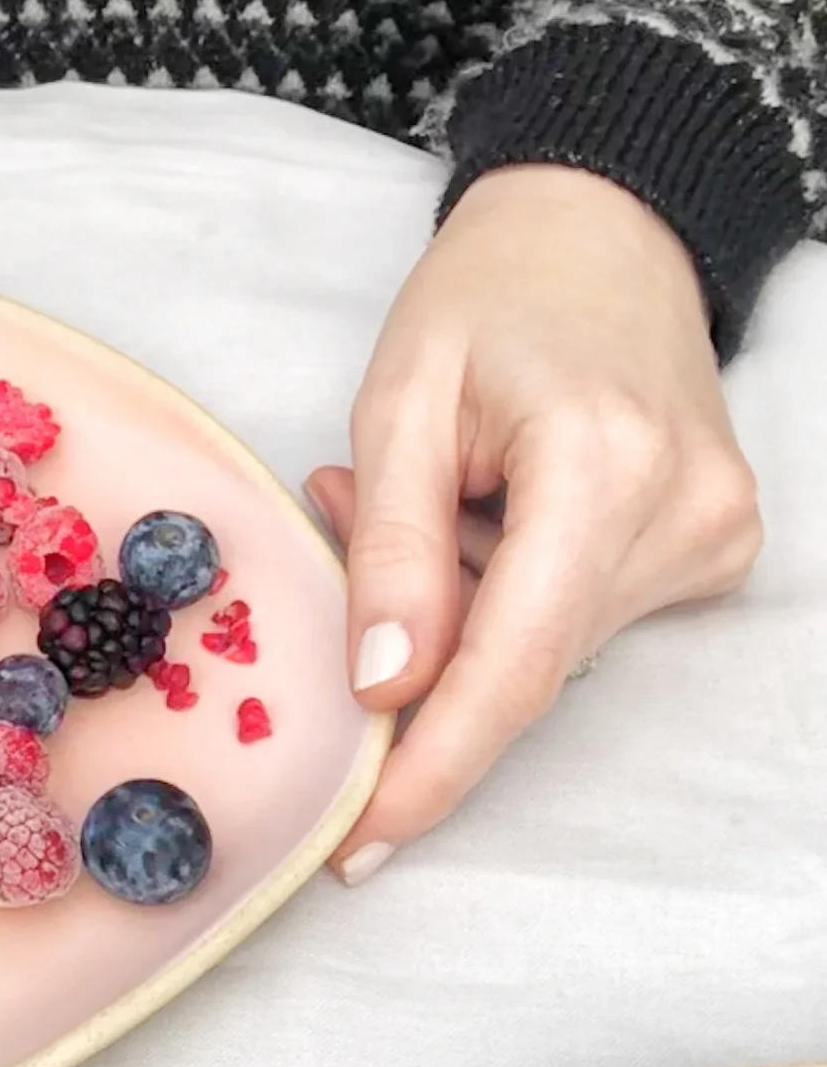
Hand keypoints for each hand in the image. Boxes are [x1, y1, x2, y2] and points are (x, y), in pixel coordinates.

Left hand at [307, 164, 761, 881]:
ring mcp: (715, 532)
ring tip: (431, 481)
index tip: (365, 839)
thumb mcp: (400, 398)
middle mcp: (683, 510)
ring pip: (551, 643)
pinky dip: (513, 582)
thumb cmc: (490, 293)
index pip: (518, 661)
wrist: (601, 226)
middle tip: (347, 512)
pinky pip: (584, 613)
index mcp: (600, 464)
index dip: (438, 761)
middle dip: (421, 638)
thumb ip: (392, 545)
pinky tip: (490, 501)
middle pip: (530, 660)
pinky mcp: (718, 545)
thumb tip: (385, 685)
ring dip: (463, 599)